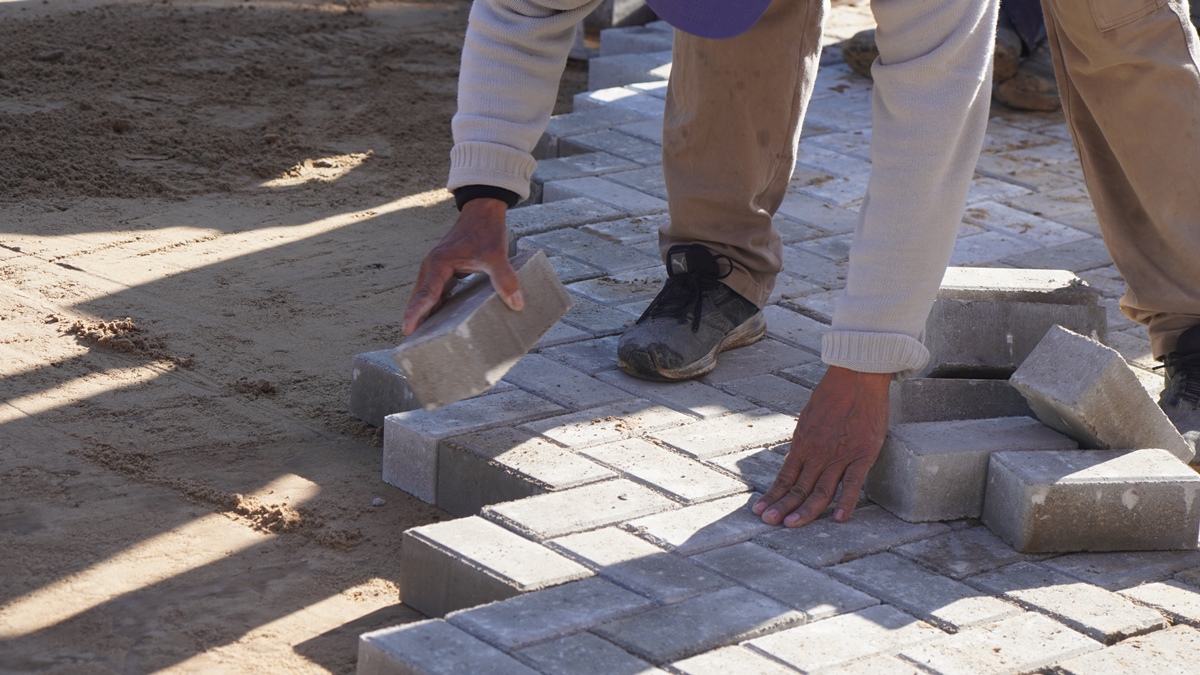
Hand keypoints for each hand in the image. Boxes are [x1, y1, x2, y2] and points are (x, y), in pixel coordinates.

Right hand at [401, 198, 523, 334]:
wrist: (483, 212)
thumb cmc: (486, 231)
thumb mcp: (496, 255)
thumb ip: (505, 278)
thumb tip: (516, 303)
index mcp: (439, 263)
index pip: (426, 293)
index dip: (416, 312)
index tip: (408, 329)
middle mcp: (432, 267)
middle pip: (419, 297)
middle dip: (415, 318)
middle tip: (412, 344)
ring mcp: (436, 269)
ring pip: (425, 296)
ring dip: (422, 314)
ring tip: (421, 339)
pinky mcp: (444, 271)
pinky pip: (434, 292)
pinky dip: (433, 306)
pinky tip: (438, 322)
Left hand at [753, 365, 891, 526]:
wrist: (858, 376)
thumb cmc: (834, 393)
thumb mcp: (809, 417)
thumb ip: (806, 439)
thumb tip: (799, 455)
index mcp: (803, 442)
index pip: (785, 476)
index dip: (773, 495)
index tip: (761, 510)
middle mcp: (817, 452)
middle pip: (798, 487)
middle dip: (782, 507)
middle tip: (769, 523)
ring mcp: (840, 455)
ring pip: (821, 490)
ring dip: (806, 510)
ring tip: (792, 525)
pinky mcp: (862, 454)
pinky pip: (853, 483)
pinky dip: (846, 502)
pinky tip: (839, 518)